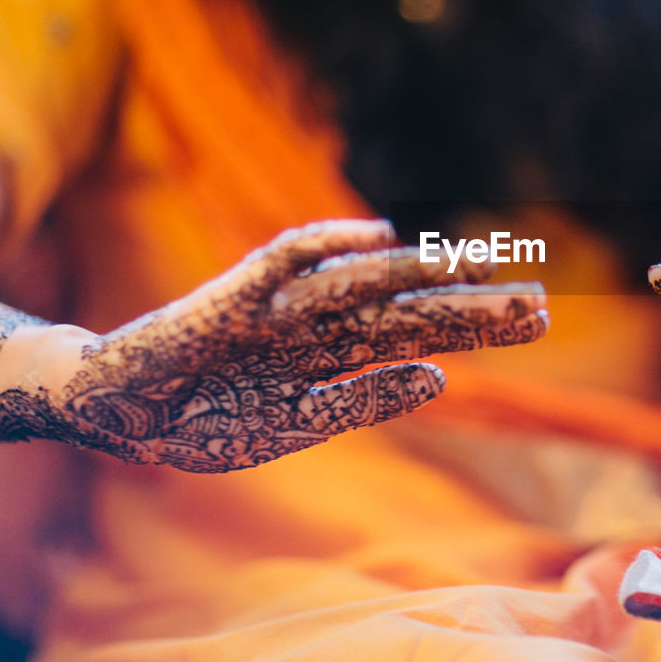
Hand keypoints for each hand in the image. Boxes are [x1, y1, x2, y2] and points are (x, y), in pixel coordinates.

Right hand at [35, 220, 546, 470]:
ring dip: (421, 273)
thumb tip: (440, 378)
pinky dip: (328, 246)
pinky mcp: (236, 292)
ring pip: (365, 282)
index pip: (425, 335)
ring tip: (482, 267)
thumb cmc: (203, 420)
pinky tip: (381, 236)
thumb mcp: (293, 426)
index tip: (538, 319)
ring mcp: (284, 305)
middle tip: (540, 301)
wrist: (120, 408)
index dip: (478, 326)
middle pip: (410, 308)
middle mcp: (324, 324)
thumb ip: (362, 400)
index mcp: (340, 357)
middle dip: (471, 305)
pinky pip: (286, 260)